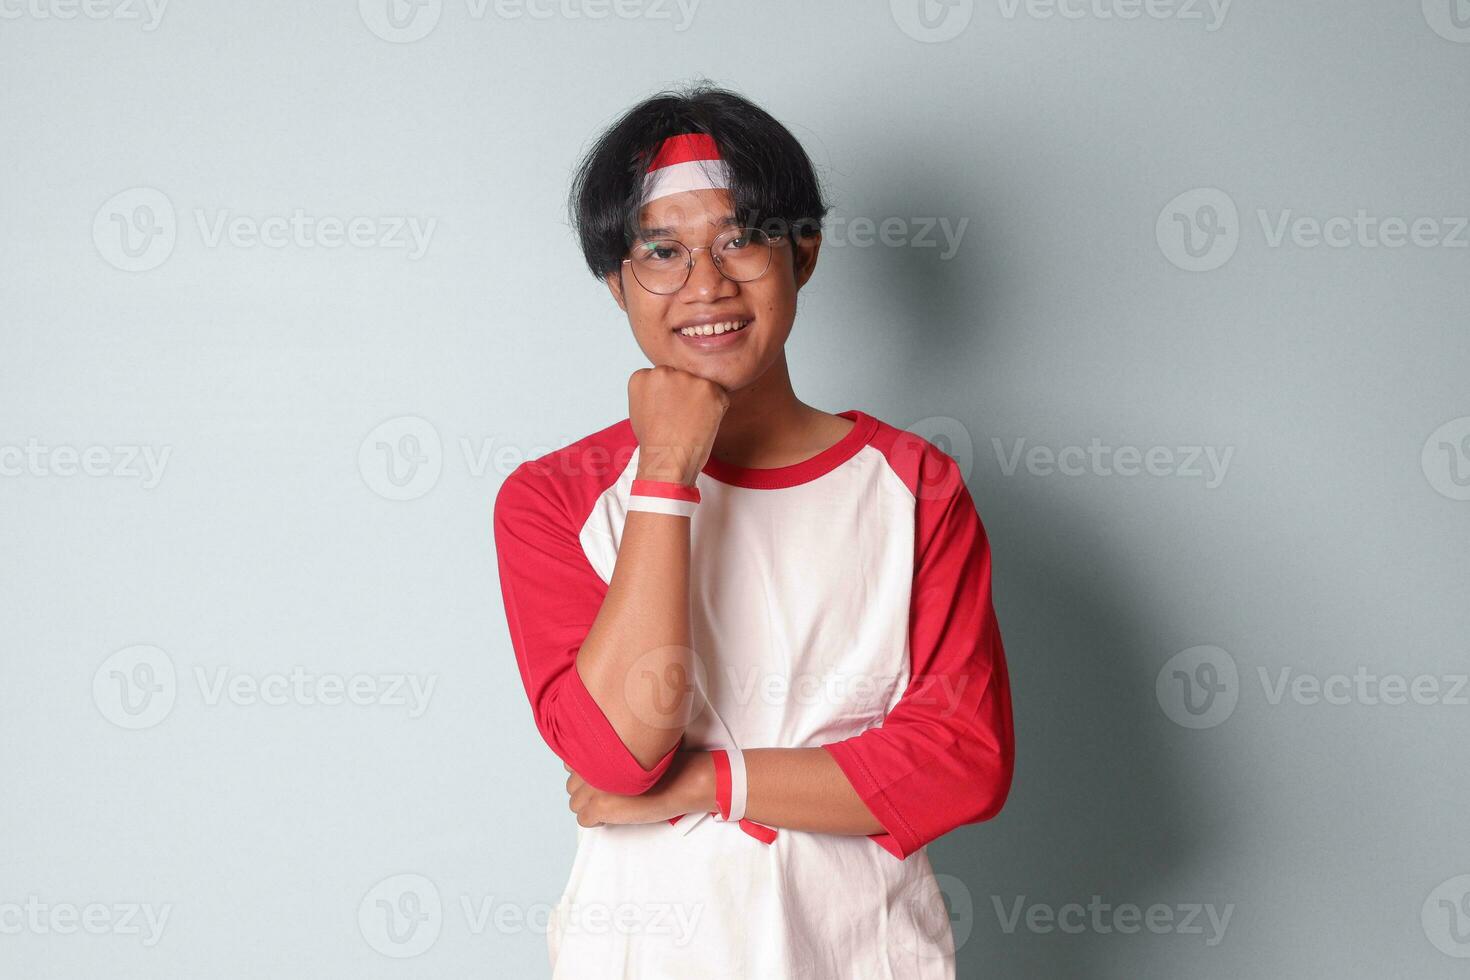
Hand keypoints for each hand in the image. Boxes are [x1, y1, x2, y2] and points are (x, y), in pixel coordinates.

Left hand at [564, 752, 713, 827]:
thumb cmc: (661, 764)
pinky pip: (584, 820)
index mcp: (596, 747)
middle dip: (587, 791)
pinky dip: (597, 821)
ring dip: (590, 806)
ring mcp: (593, 786)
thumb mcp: (629, 748)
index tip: (601, 776)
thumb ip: (606, 751)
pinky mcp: (599, 807)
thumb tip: (587, 765)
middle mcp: (590, 765)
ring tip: (613, 804)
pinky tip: (614, 815)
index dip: (587, 773)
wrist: (680, 779)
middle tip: (610, 793)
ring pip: (575, 804)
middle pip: (572, 786)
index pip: (571, 764)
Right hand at [628, 366, 728, 484]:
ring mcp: (687, 378)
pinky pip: (720, 396)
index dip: (669, 398)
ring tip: (690, 423)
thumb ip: (652, 391)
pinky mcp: (709, 388)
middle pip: (683, 378)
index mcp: (643, 376)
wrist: (668, 460)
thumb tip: (668, 387)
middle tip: (680, 420)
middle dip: (685, 396)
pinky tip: (703, 424)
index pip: (663, 378)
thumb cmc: (655, 443)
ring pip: (701, 386)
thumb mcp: (640, 410)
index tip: (666, 414)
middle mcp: (663, 372)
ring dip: (701, 402)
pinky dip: (717, 410)